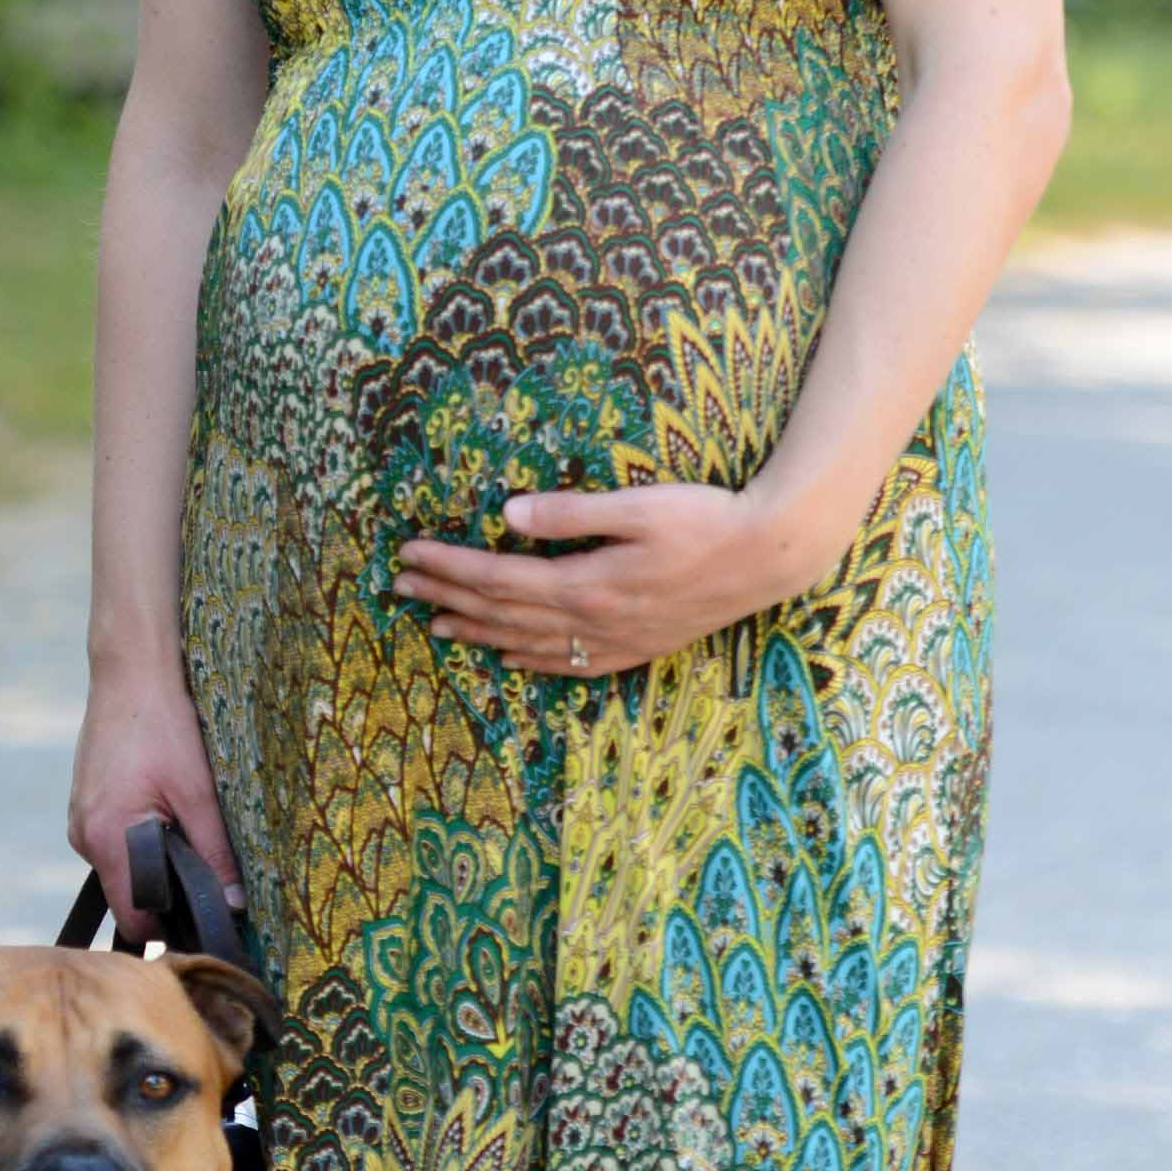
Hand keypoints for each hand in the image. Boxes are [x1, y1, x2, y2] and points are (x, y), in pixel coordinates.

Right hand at [68, 663, 238, 924]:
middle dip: (165, 889)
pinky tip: (162, 805)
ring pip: (122, 866)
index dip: (169, 925)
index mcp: (105, 839)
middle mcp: (83, 835)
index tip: (203, 917)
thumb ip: (214, 853)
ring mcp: (80, 818)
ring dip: (153, 859)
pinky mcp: (85, 803)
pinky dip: (139, 836)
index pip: (133, 917)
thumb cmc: (162, 725)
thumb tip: (234, 904)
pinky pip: (114, 840)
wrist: (130, 672)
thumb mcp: (198, 792)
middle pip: (127, 894)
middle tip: (204, 866)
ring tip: (183, 824)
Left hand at [394, 482, 783, 680]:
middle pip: (502, 614)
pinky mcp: (636, 648)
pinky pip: (569, 665)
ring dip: (478, 634)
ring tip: (436, 627)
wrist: (770, 557)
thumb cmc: (706, 519)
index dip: (448, 569)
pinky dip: (531, 663)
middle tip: (401, 589)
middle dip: (447, 600)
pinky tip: (510, 661)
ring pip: (529, 645)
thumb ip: (570, 513)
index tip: (409, 556)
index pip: (496, 579)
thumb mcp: (638, 505)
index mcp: (584, 583)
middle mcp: (592, 621)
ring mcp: (615, 641)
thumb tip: (507, 515)